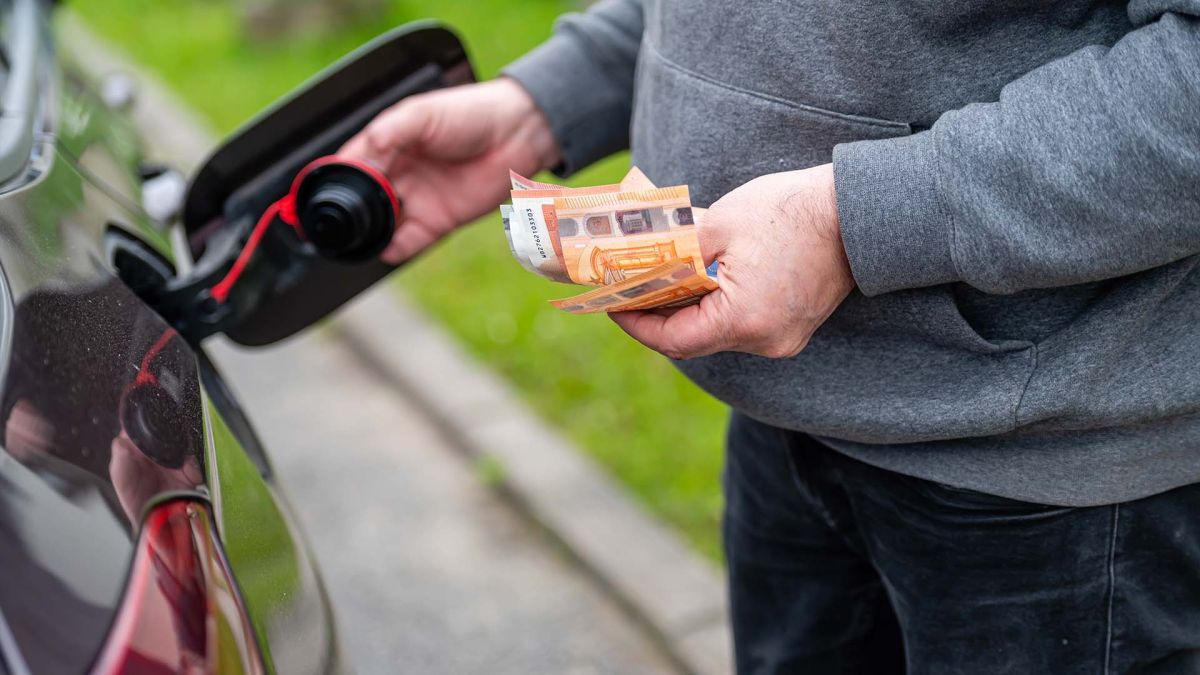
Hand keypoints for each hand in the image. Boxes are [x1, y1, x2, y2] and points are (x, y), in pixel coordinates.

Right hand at [340, 78, 560, 262]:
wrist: (517, 134)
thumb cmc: (471, 113)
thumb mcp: (423, 114)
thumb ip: (391, 131)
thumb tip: (365, 152)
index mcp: (388, 145)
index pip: (351, 165)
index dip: (333, 179)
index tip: (318, 192)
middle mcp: (398, 174)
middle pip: (362, 200)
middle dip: (348, 212)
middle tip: (334, 222)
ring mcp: (417, 199)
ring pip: (382, 224)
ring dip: (369, 233)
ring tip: (357, 238)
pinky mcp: (438, 220)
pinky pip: (409, 241)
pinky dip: (395, 249)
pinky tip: (386, 248)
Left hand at [610, 164, 854, 359]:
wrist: (858, 210)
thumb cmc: (791, 211)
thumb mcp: (719, 224)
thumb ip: (675, 250)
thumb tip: (639, 257)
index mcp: (743, 321)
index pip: (674, 340)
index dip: (637, 324)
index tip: (613, 304)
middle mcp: (764, 341)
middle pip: (694, 340)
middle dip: (658, 315)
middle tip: (631, 289)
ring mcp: (783, 337)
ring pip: (718, 333)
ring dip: (688, 309)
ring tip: (663, 278)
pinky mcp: (793, 326)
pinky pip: (742, 325)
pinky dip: (717, 306)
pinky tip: (702, 279)